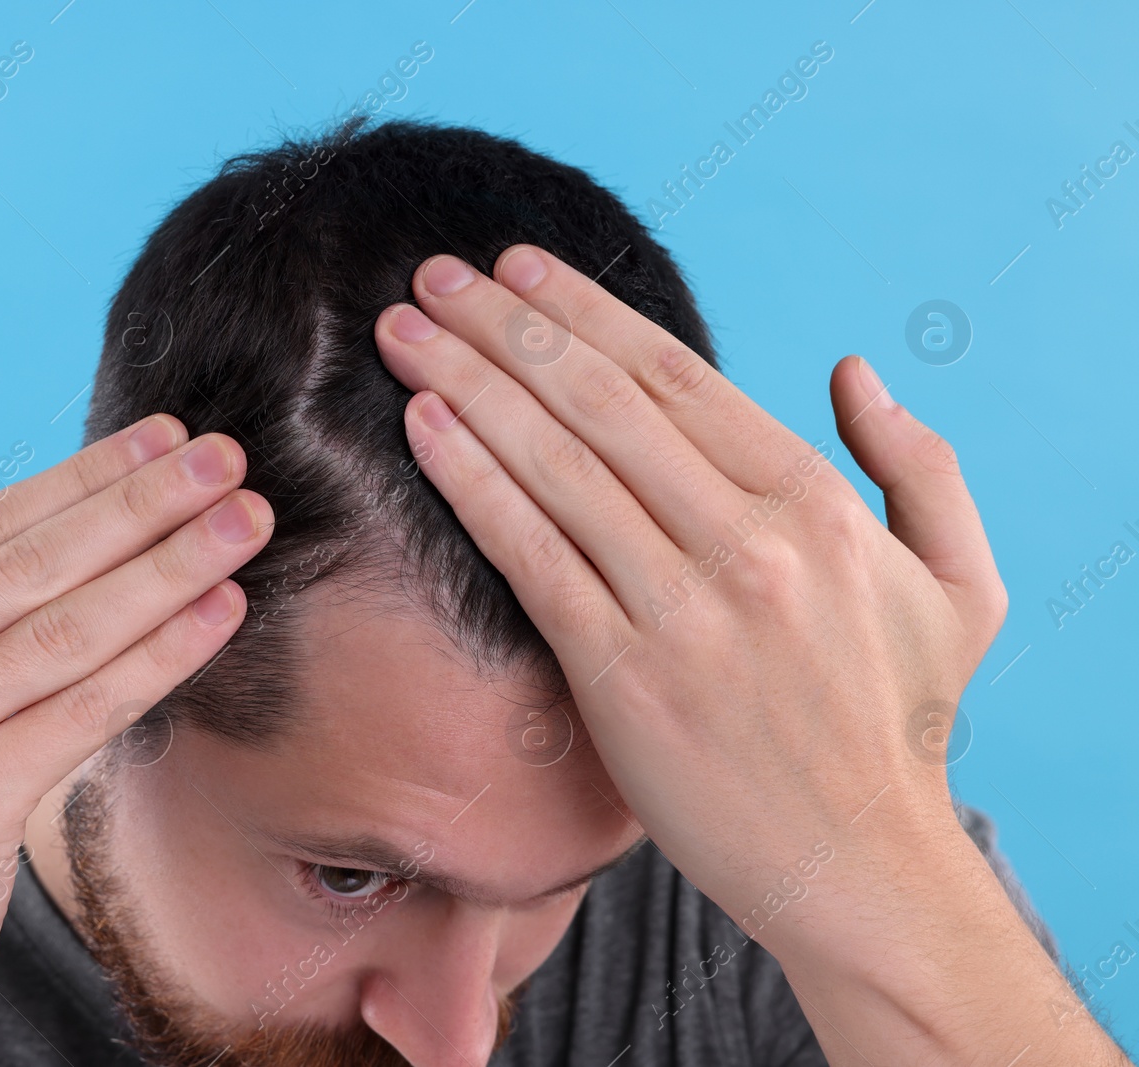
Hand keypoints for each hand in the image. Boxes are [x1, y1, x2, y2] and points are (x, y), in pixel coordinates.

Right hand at [0, 416, 272, 1066]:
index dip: (81, 477)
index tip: (163, 437)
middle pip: (29, 566)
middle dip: (140, 503)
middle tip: (226, 457)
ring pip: (66, 630)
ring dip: (171, 566)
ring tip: (245, 522)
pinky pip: (86, 710)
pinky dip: (162, 655)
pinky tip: (221, 612)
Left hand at [372, 246, 1004, 958]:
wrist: (857, 865)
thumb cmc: (899, 722)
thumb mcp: (957, 584)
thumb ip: (918, 466)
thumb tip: (854, 370)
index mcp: (816, 504)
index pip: (677, 376)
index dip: (586, 311)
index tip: (520, 267)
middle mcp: (748, 542)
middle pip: (600, 402)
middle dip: (505, 325)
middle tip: (436, 272)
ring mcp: (682, 610)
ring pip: (555, 465)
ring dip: (469, 383)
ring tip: (404, 330)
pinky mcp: (621, 677)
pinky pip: (531, 556)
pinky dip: (472, 483)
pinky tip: (422, 427)